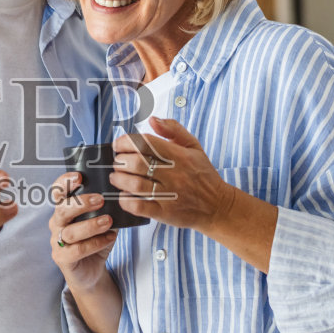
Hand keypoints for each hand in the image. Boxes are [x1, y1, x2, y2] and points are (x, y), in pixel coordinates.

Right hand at [49, 171, 117, 292]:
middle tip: (100, 200)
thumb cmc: (95, 242)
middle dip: (81, 203)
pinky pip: (77, 250)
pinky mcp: (62, 258)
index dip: (64, 183)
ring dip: (90, 225)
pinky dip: (95, 243)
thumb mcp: (102, 221)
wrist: (91, 272)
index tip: (79, 177)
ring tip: (108, 221)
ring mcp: (57, 242)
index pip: (58, 192)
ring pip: (69, 231)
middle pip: (61, 209)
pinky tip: (110, 238)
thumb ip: (105, 208)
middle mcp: (57, 223)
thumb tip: (121, 193)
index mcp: (64, 210)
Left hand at [110, 117, 234, 232]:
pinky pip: (139, 206)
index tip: (119, 144)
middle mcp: (174, 174)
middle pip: (137, 163)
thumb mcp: (194, 146)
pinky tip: (124, 196)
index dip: (126, 141)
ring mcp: (169, 195)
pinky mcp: (165, 213)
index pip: (146, 143)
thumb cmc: (203, 175)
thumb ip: (173, 129)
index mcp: (179, 155)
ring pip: (135, 184)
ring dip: (119, 179)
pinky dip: (126, 200)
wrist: (217, 206)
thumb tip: (152, 119)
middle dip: (120, 161)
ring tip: (116, 177)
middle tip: (118, 162)